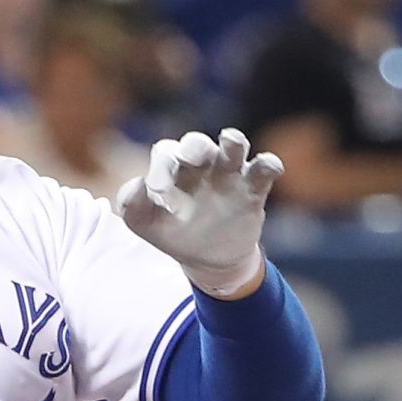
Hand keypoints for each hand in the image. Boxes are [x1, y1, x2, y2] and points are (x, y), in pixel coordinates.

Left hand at [117, 127, 282, 297]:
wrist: (209, 259)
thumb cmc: (174, 234)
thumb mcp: (147, 225)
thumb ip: (133, 206)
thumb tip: (137, 183)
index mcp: (172, 169)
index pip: (165, 154)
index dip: (161, 167)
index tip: (158, 191)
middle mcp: (200, 165)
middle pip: (197, 143)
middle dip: (194, 146)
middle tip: (191, 157)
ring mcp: (228, 174)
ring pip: (232, 147)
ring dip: (232, 141)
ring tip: (230, 141)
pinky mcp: (252, 189)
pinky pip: (263, 170)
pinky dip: (268, 164)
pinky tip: (268, 166)